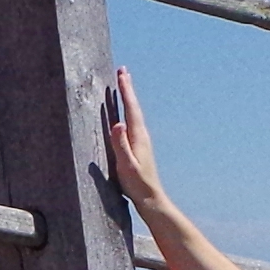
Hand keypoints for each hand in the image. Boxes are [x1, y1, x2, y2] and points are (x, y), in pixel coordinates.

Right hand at [103, 67, 171, 216]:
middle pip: (133, 106)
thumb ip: (121, 145)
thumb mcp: (126, 165)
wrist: (150, 198)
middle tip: (122, 71)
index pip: (130, 108)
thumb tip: (118, 124)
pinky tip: (121, 114)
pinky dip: (126, 112)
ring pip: (132, 113)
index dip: (125, 90)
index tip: (121, 74)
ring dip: (127, 98)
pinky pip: (130, 122)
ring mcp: (140, 140)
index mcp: (138, 136)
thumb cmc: (137, 184)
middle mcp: (141, 135)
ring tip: (121, 86)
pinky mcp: (137, 147)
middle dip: (127, 88)